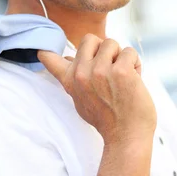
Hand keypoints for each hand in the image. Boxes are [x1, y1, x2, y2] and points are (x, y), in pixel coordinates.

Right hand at [38, 34, 156, 143]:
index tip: (40, 49)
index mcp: (70, 81)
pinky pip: (130, 52)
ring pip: (112, 43)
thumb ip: (74, 79)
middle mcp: (81, 74)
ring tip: (124, 77)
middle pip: (90, 39)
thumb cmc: (107, 118)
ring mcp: (100, 71)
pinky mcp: (121, 71)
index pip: (50, 59)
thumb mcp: (81, 99)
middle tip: (110, 68)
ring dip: (122, 57)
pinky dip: (136, 63)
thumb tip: (66, 57)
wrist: (126, 136)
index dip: (47, 51)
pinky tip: (135, 79)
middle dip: (103, 49)